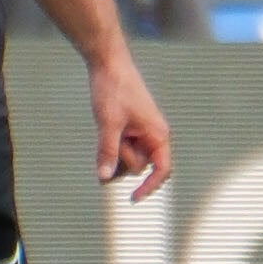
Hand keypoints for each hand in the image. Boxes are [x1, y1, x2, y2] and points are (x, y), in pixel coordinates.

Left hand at [87, 43, 170, 202]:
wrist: (108, 64)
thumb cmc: (113, 90)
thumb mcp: (108, 123)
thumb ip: (107, 151)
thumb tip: (103, 178)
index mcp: (158, 134)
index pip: (162, 169)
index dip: (149, 187)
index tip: (132, 200)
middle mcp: (153, 136)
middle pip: (138, 166)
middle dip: (121, 159)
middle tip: (110, 135)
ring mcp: (141, 133)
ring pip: (127, 159)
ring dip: (114, 153)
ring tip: (104, 131)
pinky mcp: (129, 129)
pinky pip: (121, 150)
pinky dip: (110, 149)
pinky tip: (100, 142)